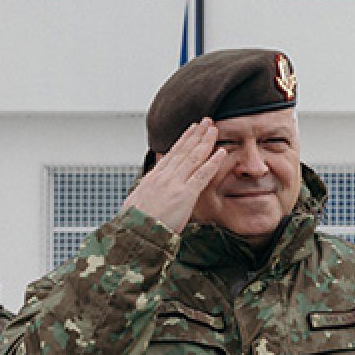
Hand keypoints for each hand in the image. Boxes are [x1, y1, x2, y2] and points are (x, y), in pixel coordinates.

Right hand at [121, 118, 230, 233]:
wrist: (134, 233)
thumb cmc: (135, 224)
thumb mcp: (136, 202)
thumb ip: (146, 193)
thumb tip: (145, 192)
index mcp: (153, 177)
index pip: (172, 153)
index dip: (184, 139)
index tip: (192, 129)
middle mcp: (164, 176)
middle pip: (183, 150)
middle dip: (197, 134)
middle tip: (207, 121)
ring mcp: (174, 184)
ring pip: (193, 157)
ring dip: (205, 142)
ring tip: (214, 129)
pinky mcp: (184, 195)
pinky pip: (202, 175)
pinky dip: (212, 162)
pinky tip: (221, 153)